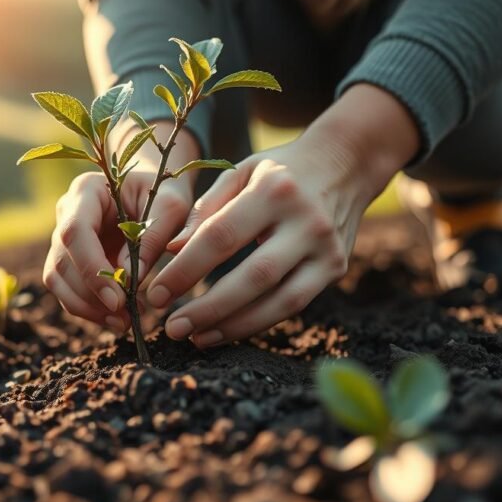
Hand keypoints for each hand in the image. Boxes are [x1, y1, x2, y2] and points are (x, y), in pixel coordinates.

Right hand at [43, 123, 200, 328]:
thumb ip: (152, 237)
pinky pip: (66, 288)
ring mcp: (63, 236)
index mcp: (87, 190)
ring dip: (86, 307)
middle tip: (125, 318)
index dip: (91, 269)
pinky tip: (115, 319)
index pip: (75, 232)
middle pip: (62, 260)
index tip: (117, 299)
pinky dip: (87, 308)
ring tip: (122, 323)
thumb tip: (131, 279)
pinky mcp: (69, 258)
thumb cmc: (164, 192)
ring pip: (57, 279)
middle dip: (91, 295)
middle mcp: (66, 212)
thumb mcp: (172, 207)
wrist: (154, 189)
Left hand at [149, 84, 418, 345]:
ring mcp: (326, 248)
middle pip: (254, 276)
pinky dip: (257, 322)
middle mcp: (306, 221)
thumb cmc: (279, 171)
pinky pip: (294, 305)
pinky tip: (225, 330)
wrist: (346, 164)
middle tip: (171, 327)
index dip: (186, 269)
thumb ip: (205, 210)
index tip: (156, 293)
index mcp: (275, 190)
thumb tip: (169, 249)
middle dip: (208, 308)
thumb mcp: (240, 173)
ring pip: (280, 301)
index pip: (222, 237)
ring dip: (234, 326)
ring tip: (196, 338)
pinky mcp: (337, 268)